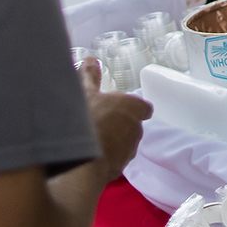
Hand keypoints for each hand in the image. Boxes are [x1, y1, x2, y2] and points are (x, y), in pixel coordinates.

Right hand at [79, 61, 151, 182]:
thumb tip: (91, 59)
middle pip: (132, 125)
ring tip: (92, 139)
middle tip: (98, 122)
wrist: (83, 161)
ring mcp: (130, 150)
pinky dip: (106, 156)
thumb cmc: (87, 120)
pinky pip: (115, 158)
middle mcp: (137, 129)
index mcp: (132, 107)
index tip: (118, 108)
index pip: (143, 107)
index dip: (133, 108)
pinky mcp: (120, 168)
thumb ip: (90, 76)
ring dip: (113, 141)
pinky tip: (90, 154)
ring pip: (124, 143)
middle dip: (119, 124)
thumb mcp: (85, 94)